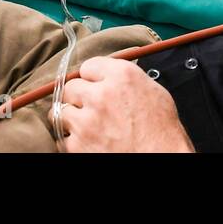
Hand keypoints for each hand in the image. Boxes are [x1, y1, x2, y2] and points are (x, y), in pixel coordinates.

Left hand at [58, 57, 194, 152]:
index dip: (92, 77)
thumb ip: (127, 79)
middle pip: (71, 87)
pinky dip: (72, 141)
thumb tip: (111, 75)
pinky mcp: (78, 146)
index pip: (88, 66)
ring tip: (86, 126)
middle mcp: (101, 94)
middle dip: (78, 97)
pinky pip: (62, 138)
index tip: (95, 85)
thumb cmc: (163, 132)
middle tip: (89, 107)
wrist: (163, 158)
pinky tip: (87, 142)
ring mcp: (86, 121)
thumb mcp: (153, 92)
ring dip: (71, 118)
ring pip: (60, 111)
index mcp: (122, 76)